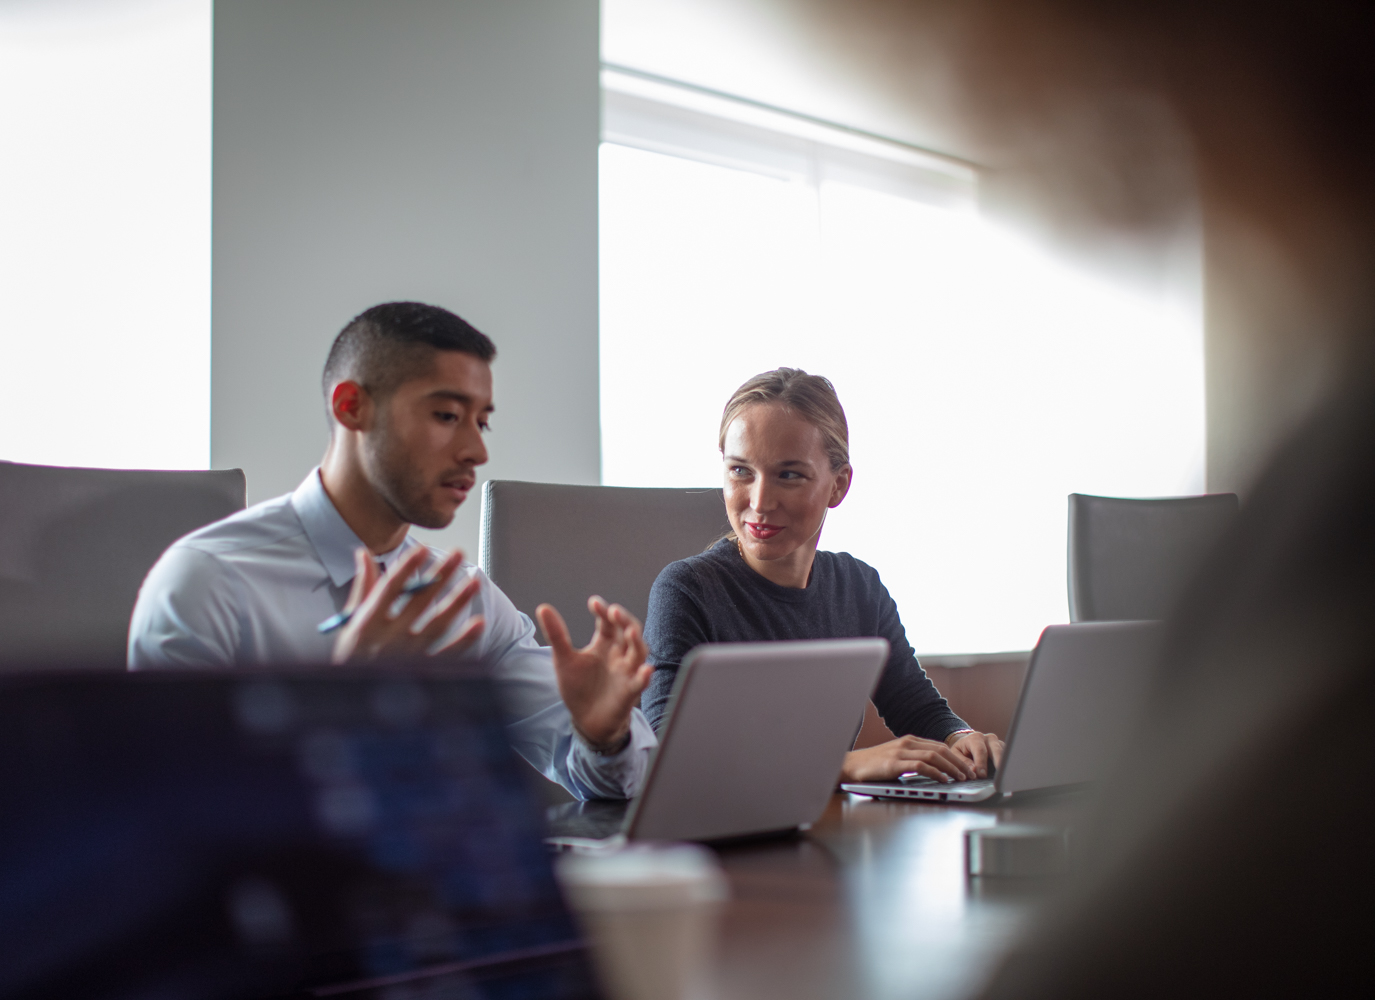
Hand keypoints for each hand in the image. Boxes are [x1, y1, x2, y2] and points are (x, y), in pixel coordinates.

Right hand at [331, 547, 484, 662]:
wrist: (354, 699)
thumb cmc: (354, 655)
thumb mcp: (351, 622)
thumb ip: (362, 588)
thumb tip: (364, 554)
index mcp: (368, 622)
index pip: (389, 588)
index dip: (406, 568)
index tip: (423, 549)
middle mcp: (388, 637)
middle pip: (419, 601)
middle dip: (440, 575)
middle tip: (458, 554)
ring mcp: (407, 655)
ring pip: (437, 624)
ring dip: (457, 601)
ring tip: (473, 581)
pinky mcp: (422, 670)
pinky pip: (447, 654)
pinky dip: (463, 640)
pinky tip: (478, 623)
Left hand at [536, 596, 652, 750]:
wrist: (585, 720)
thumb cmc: (578, 687)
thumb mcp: (564, 659)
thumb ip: (557, 634)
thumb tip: (543, 607)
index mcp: (605, 644)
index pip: (608, 622)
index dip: (603, 611)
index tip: (594, 602)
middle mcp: (619, 655)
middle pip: (628, 631)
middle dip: (624, 620)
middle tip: (614, 611)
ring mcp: (627, 672)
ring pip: (639, 653)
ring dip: (637, 641)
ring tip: (631, 631)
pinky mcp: (629, 692)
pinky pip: (640, 683)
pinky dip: (644, 676)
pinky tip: (645, 670)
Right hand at [841, 735, 978, 783]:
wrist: (851, 766)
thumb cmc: (873, 765)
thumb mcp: (897, 758)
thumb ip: (913, 760)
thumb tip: (935, 770)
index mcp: (909, 740)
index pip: (939, 746)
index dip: (956, 756)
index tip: (968, 767)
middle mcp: (907, 743)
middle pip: (940, 749)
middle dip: (959, 762)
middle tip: (971, 773)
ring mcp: (901, 752)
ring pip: (934, 756)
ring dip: (951, 767)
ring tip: (961, 777)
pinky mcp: (895, 763)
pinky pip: (921, 766)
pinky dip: (936, 772)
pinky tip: (944, 779)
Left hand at [947, 731, 1004, 778]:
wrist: (967, 743)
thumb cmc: (961, 750)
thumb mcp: (956, 754)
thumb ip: (964, 762)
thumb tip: (974, 771)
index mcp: (975, 738)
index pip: (980, 750)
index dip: (981, 763)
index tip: (982, 775)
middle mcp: (989, 738)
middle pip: (996, 750)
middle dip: (998, 763)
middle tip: (1000, 775)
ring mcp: (998, 744)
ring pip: (1005, 753)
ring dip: (1005, 765)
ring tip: (1006, 777)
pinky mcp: (1004, 750)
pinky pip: (1008, 758)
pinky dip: (1007, 766)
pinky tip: (1007, 775)